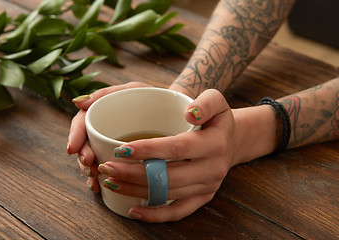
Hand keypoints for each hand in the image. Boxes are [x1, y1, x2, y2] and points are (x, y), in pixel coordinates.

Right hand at [67, 82, 152, 191]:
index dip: (75, 136)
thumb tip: (77, 103)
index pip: (81, 124)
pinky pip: (109, 172)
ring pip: (94, 161)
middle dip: (83, 157)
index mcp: (102, 114)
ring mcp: (112, 146)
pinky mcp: (123, 161)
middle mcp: (104, 131)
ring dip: (90, 171)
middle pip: (85, 145)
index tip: (73, 149)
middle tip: (89, 165)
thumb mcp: (131, 90)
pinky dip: (101, 180)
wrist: (175, 111)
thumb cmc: (152, 97)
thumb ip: (106, 94)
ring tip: (94, 178)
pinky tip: (99, 187)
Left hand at [98, 89, 242, 221]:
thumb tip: (189, 113)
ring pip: (168, 193)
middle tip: (107, 168)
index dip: (148, 150)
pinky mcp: (203, 197)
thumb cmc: (216, 118)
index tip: (121, 149)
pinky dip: (155, 214)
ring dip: (136, 190)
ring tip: (110, 182)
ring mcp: (208, 186)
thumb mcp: (216, 99)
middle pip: (169, 175)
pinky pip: (179, 211)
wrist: (232, 140)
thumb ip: (205, 102)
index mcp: (215, 143)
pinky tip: (133, 210)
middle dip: (133, 174)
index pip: (177, 148)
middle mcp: (213, 168)